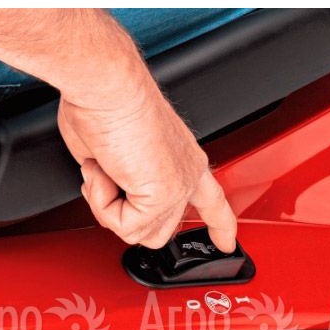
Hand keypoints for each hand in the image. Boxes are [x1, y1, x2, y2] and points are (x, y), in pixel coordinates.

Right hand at [57, 71, 236, 251]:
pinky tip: (105, 170)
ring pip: (139, 234)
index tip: (227, 244)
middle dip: (119, 213)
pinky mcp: (162, 196)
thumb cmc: (106, 104)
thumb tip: (110, 190)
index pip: (212, 201)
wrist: (106, 86)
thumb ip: (124, 180)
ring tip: (104, 168)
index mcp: (184, 160)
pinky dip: (102, 202)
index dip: (220, 225)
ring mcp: (178, 187)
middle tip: (103, 176)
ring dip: (107, 207)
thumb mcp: (116, 153)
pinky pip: (124, 226)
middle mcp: (187, 174)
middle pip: (158, 230)